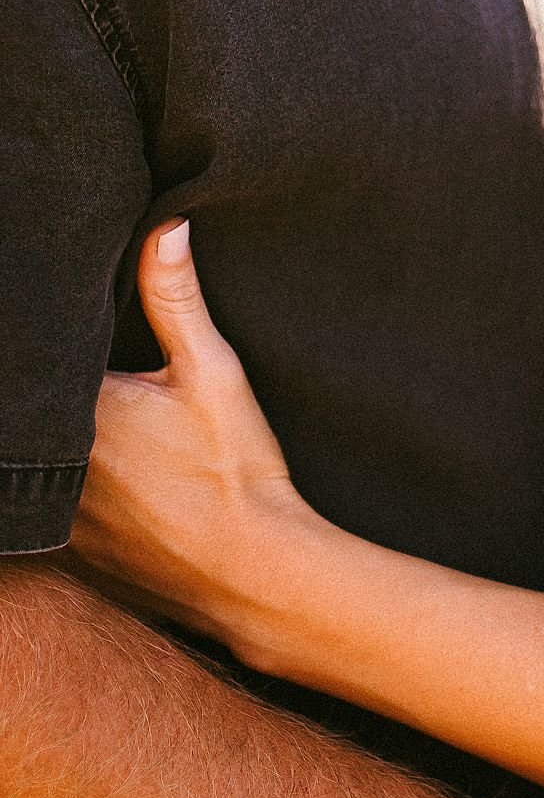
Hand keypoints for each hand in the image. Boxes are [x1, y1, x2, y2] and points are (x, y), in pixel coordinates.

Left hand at [70, 222, 307, 648]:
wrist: (254, 571)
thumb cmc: (236, 470)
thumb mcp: (213, 373)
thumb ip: (176, 298)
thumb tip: (167, 226)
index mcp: (81, 410)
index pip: (42, 364)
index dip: (53, 348)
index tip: (72, 337)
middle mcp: (55, 465)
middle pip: (34, 416)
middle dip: (51, 395)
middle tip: (97, 394)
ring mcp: (56, 515)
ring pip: (35, 464)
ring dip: (51, 445)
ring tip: (95, 431)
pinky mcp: (68, 551)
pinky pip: (43, 510)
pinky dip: (57, 490)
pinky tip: (105, 479)